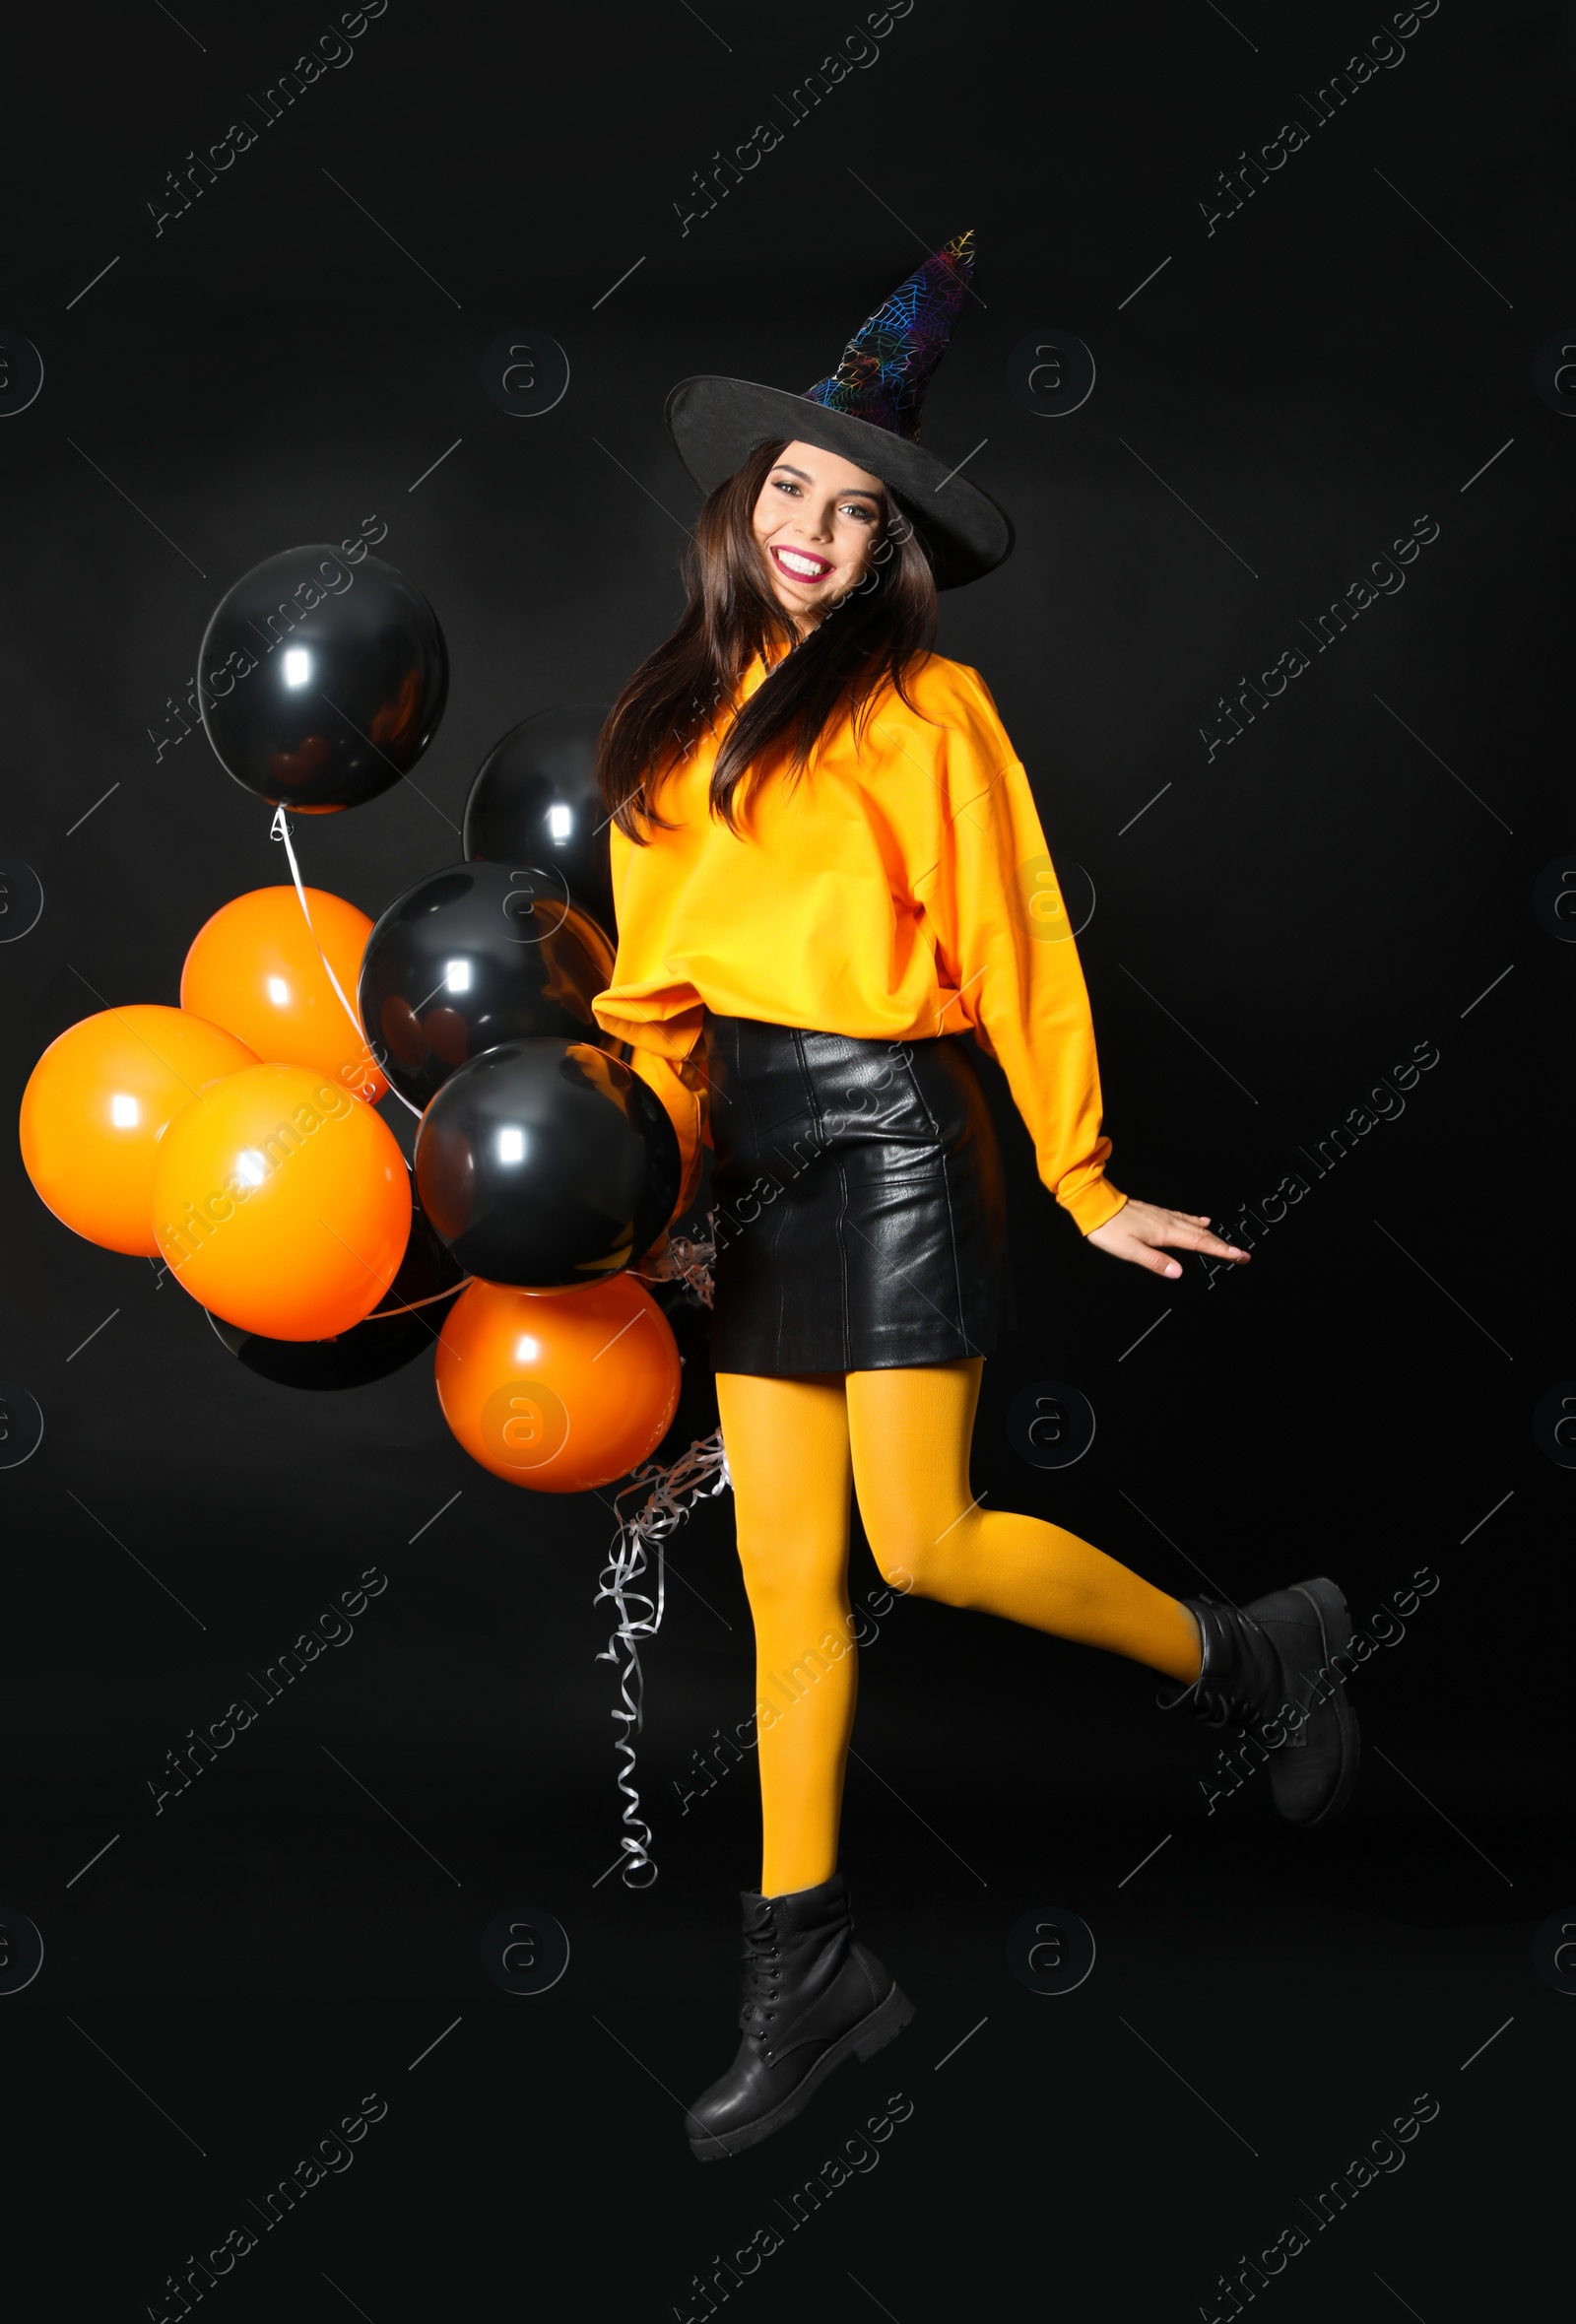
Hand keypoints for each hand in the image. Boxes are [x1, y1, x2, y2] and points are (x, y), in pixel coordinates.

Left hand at [1085, 1196, 1248, 1280]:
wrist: (1095, 1206)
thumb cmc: (1109, 1230)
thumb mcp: (1129, 1251)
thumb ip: (1155, 1261)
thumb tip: (1178, 1272)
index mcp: (1165, 1233)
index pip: (1199, 1243)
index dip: (1221, 1251)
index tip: (1240, 1256)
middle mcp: (1168, 1222)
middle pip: (1202, 1235)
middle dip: (1224, 1245)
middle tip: (1242, 1254)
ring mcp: (1162, 1216)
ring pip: (1194, 1226)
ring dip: (1213, 1235)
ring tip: (1227, 1242)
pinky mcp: (1156, 1213)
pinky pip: (1182, 1217)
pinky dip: (1196, 1220)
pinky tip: (1202, 1220)